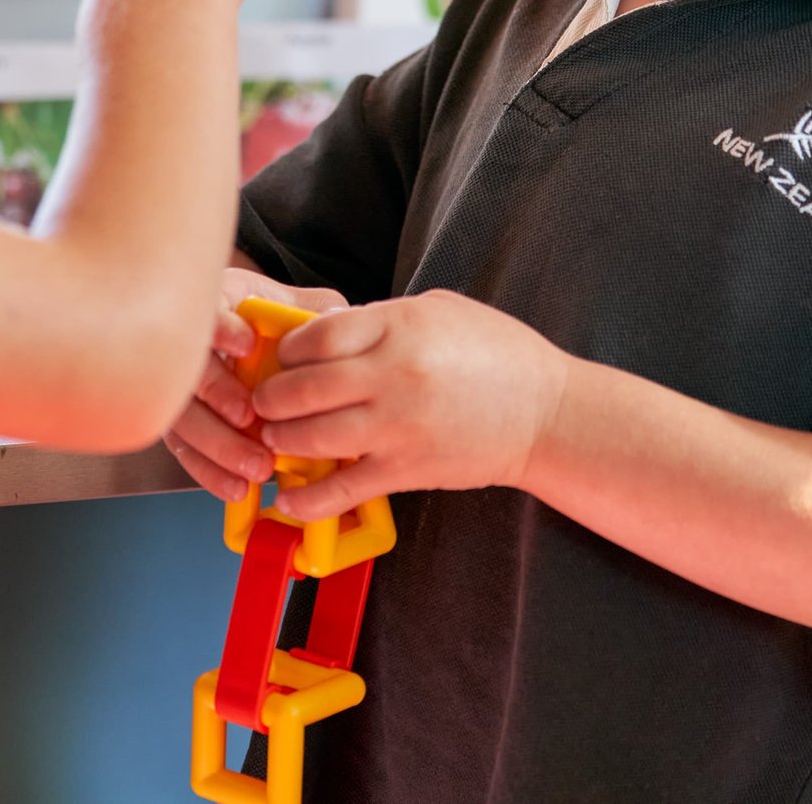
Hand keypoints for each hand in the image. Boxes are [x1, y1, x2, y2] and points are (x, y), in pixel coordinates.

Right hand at [162, 265, 347, 502]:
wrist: (264, 344)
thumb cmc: (281, 324)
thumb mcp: (302, 308)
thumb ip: (317, 315)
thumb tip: (338, 323)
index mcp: (220, 305)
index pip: (208, 310)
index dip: (221, 327)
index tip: (245, 345)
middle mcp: (192, 345)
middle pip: (187, 369)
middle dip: (218, 394)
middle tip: (249, 419)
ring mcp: (182, 387)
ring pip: (182, 417)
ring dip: (218, 445)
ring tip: (256, 466)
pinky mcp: (184, 424)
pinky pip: (187, 452)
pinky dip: (210, 472)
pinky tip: (235, 486)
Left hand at [249, 289, 568, 520]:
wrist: (547, 414)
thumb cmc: (498, 355)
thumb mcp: (438, 311)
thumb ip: (380, 320)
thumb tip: (326, 330)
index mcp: (400, 327)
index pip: (316, 336)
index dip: (288, 349)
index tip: (283, 357)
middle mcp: (393, 375)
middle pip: (302, 386)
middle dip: (272, 396)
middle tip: (265, 400)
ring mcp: (398, 427)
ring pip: (311, 436)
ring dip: (281, 439)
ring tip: (276, 437)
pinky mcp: (406, 470)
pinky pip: (343, 489)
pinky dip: (307, 501)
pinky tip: (288, 501)